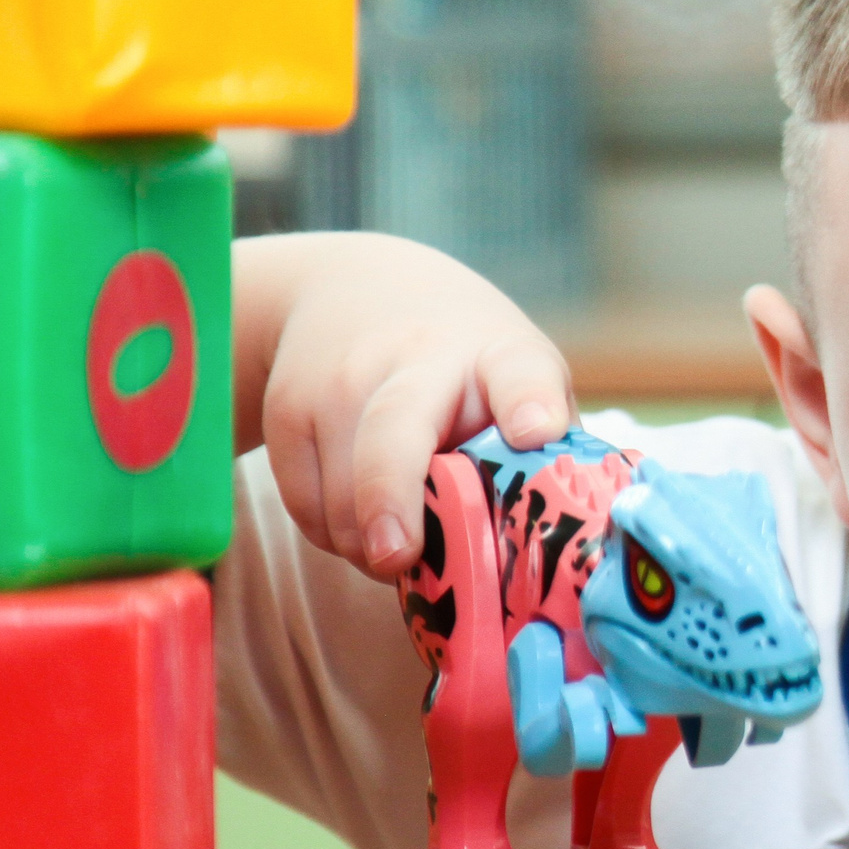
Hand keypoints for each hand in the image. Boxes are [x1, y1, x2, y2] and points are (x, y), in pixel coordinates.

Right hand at [233, 233, 575, 580]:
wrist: (354, 291)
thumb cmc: (463, 363)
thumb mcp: (519, 381)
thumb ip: (545, 452)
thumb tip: (560, 545)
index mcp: (497, 357)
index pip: (520, 375)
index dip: (529, 404)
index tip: (534, 432)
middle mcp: (415, 361)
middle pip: (394, 437)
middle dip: (390, 501)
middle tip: (399, 558)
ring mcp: (341, 384)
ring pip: (341, 496)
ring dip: (369, 547)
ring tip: (402, 547)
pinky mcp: (288, 413)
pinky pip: (306, 508)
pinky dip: (336, 537)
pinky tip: (364, 523)